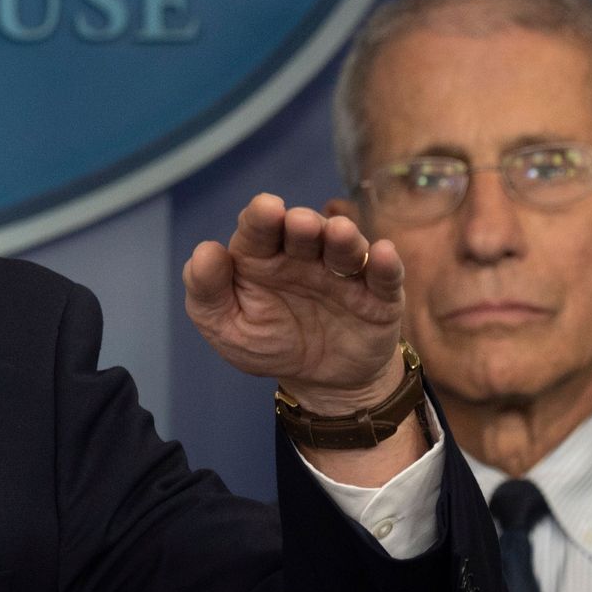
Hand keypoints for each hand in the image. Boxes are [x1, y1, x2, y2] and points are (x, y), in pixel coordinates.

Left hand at [183, 193, 404, 413]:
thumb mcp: (225, 326)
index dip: (261, 217)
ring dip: (344, 238)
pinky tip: (383, 253)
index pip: (259, 229)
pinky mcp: (379, 297)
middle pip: (305, 231)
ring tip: (339, 233)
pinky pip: (385, 277)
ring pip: (345, 248)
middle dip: (304, 224)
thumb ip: (207, 292)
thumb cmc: (268, 342)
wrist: (320, 383)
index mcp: (261, 257)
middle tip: (301, 223)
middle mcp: (304, 256)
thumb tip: (205, 251)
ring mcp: (343, 274)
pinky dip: (386, 265)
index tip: (266, 209)